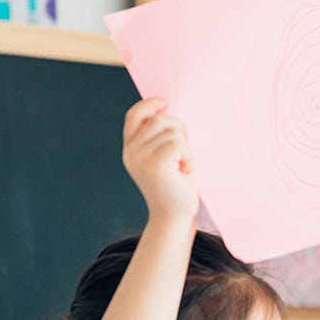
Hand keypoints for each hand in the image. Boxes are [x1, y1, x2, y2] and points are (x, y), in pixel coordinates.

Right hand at [122, 98, 197, 224]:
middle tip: (185, 152)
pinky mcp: (156, 165)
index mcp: (130, 148)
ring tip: (183, 165)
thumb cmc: (175, 186)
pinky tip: (186, 172)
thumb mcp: (163, 158)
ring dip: (186, 147)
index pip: (134, 115)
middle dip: (179, 129)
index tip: (167, 103)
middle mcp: (131, 152)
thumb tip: (169, 110)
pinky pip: (179, 145)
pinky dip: (189, 157)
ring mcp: (141, 158)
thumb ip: (160, 137)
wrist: (174, 216)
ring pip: (172, 132)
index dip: (150, 104)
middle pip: (159, 120)